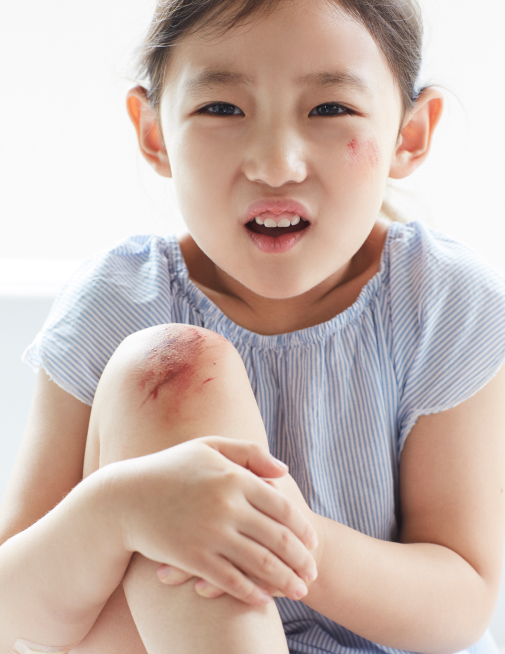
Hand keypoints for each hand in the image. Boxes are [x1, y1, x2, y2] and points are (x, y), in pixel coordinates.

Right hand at [113, 436, 318, 605]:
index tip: (313, 543)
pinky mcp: (193, 557)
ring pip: (260, 563)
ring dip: (285, 580)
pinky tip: (264, 600)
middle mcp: (227, 505)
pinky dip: (252, 592)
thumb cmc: (170, 469)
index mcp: (234, 477)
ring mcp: (210, 532)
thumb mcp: (209, 447)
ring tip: (300, 591)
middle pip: (278, 538)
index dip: (303, 529)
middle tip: (313, 574)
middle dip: (301, 560)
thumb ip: (249, 453)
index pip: (282, 507)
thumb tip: (284, 469)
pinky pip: (231, 580)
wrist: (124, 497)